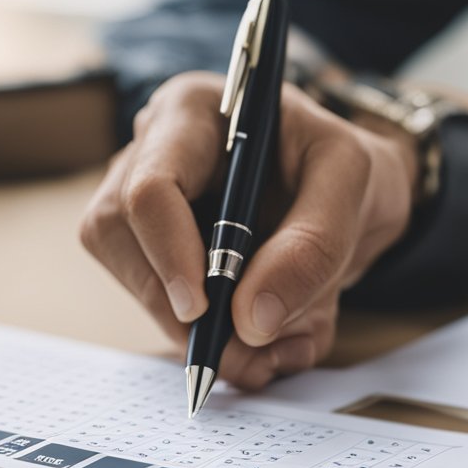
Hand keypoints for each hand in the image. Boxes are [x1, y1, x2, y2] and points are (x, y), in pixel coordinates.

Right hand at [80, 71, 415, 388]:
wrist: (347, 195)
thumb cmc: (340, 167)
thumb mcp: (351, 181)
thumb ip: (313, 245)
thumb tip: (251, 320)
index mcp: (190, 116)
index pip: (148, 186)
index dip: (168, 251)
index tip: (205, 307)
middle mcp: (151, 156)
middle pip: (116, 236)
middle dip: (174, 305)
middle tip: (243, 350)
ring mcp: (144, 209)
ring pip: (133, 282)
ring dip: (197, 333)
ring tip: (271, 351)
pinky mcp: (158, 258)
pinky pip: (163, 311)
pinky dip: (217, 344)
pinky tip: (266, 346)